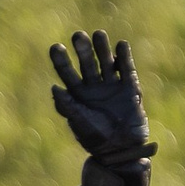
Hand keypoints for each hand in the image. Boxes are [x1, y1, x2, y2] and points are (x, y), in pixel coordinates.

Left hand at [49, 30, 151, 157]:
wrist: (122, 151)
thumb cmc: (97, 139)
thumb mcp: (80, 123)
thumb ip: (68, 107)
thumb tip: (54, 88)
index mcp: (78, 95)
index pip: (67, 73)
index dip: (61, 60)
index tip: (56, 47)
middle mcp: (94, 87)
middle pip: (87, 63)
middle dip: (83, 50)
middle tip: (78, 35)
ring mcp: (112, 87)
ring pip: (107, 62)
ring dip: (103, 49)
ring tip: (98, 34)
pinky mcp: (130, 89)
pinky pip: (127, 70)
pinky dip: (124, 58)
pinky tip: (121, 45)